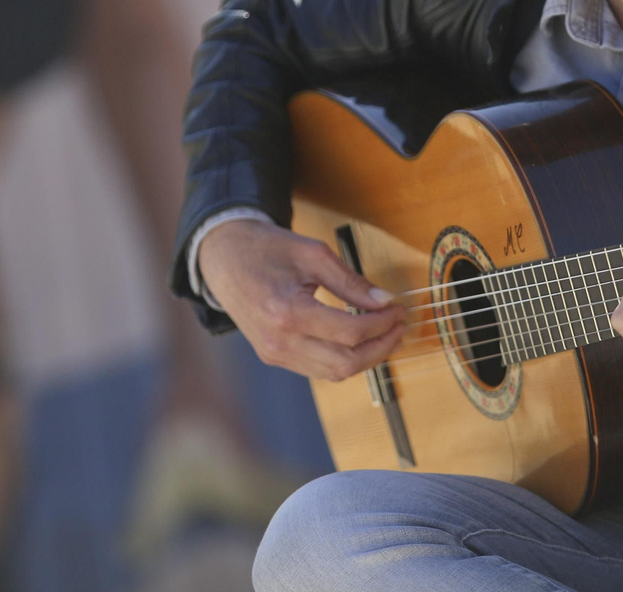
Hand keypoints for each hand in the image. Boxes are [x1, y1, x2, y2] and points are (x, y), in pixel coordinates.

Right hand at [197, 218, 406, 380]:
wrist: (223, 257)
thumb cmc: (265, 248)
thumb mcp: (313, 254)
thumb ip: (351, 282)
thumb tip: (384, 301)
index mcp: (287, 312)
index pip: (350, 332)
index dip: (382, 324)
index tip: (397, 308)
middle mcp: (279, 341)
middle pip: (346, 363)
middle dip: (381, 347)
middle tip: (399, 326)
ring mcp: (274, 353)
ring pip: (334, 373)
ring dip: (366, 358)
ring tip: (385, 335)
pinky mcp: (273, 356)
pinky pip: (317, 369)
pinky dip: (344, 360)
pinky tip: (358, 341)